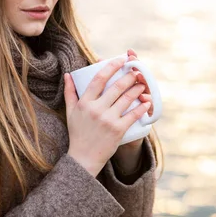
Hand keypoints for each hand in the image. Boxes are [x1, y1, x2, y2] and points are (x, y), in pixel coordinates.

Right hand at [64, 56, 150, 176]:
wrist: (84, 157)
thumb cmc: (77, 132)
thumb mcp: (70, 111)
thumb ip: (69, 92)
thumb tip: (68, 74)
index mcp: (85, 102)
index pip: (99, 79)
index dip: (111, 66)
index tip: (120, 59)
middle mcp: (96, 109)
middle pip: (116, 87)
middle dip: (129, 76)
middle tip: (136, 70)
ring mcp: (108, 120)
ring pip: (126, 99)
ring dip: (137, 89)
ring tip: (143, 83)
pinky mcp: (118, 130)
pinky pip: (132, 115)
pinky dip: (141, 107)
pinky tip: (147, 101)